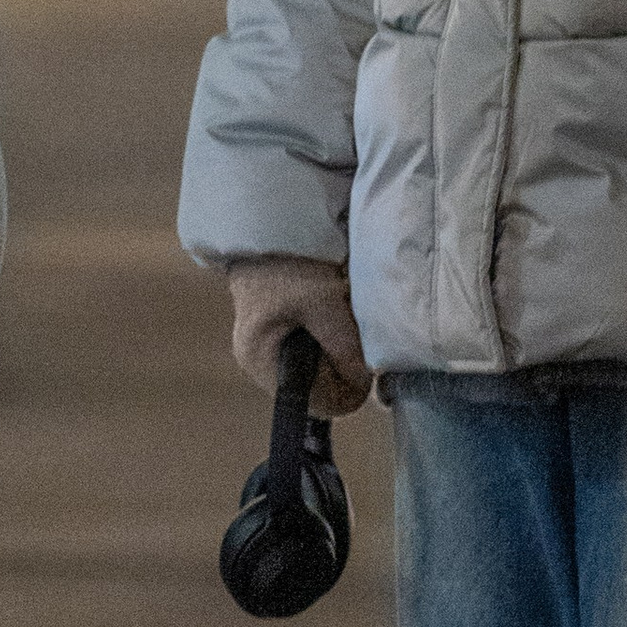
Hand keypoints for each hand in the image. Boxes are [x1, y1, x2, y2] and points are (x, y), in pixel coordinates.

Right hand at [227, 256, 371, 415]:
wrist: (268, 220)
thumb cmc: (290, 263)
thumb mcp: (324, 304)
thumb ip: (346, 347)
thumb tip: (366, 379)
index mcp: (263, 362)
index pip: (320, 406)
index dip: (350, 389)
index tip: (365, 359)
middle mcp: (260, 362)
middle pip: (320, 387)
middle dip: (344, 363)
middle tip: (354, 328)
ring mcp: (267, 345)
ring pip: (320, 365)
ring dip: (339, 346)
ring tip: (343, 312)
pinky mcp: (276, 327)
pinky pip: (314, 345)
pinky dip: (330, 332)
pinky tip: (333, 307)